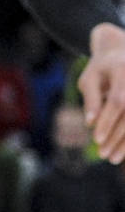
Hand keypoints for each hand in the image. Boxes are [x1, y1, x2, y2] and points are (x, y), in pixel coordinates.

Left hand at [81, 22, 124, 162]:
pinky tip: (122, 151)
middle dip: (116, 137)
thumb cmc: (100, 68)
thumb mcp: (90, 78)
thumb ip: (91, 98)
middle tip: (102, 154)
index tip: (96, 139)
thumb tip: (90, 123)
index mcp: (123, 72)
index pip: (117, 101)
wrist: (121, 53)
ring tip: (112, 158)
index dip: (108, 121)